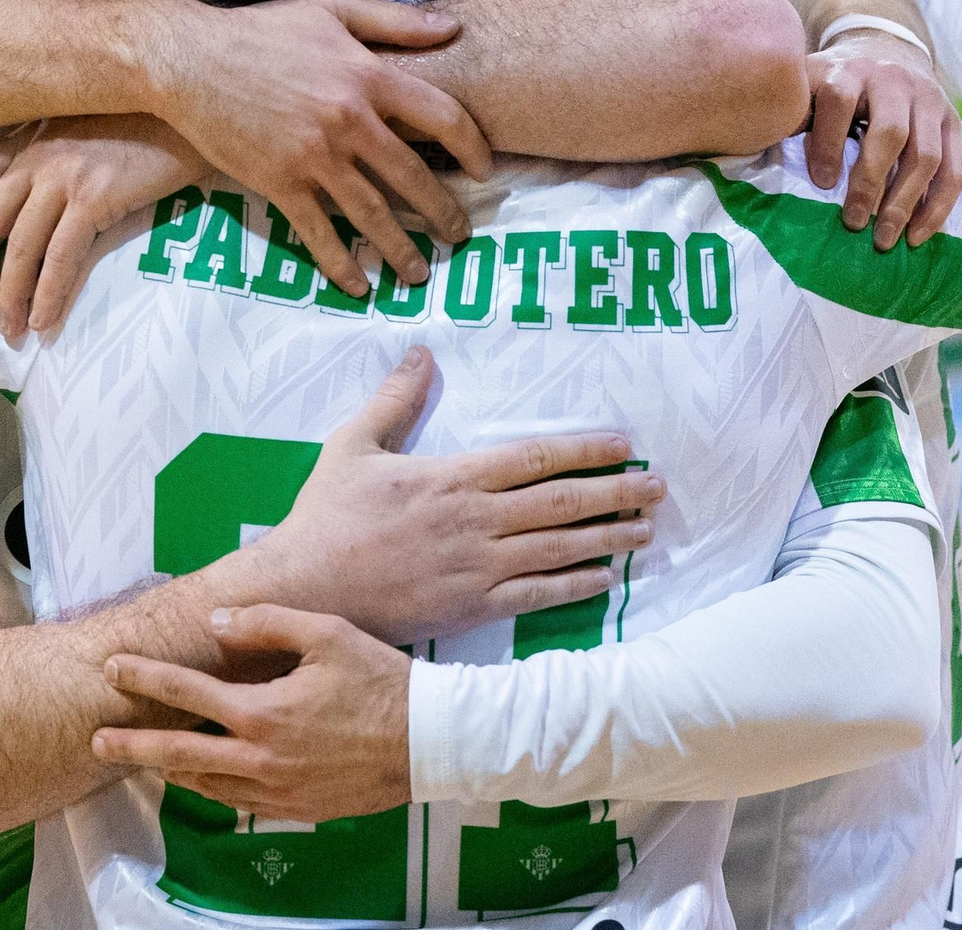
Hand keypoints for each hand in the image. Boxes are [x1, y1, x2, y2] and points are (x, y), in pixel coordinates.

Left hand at [0, 117, 209, 335]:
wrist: (191, 111)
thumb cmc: (145, 127)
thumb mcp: (86, 138)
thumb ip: (54, 169)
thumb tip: (30, 233)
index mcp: (30, 136)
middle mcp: (37, 153)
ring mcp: (64, 173)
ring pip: (20, 246)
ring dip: (10, 298)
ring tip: (9, 331)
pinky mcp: (95, 194)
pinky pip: (61, 256)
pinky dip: (48, 295)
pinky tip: (45, 321)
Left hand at [95, 607, 409, 821]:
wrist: (427, 741)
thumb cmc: (378, 680)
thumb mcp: (325, 633)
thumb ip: (265, 624)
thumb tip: (216, 625)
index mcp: (262, 712)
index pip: (187, 693)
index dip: (145, 678)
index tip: (112, 669)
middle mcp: (260, 757)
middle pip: (180, 753)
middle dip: (133, 746)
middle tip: (96, 743)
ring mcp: (277, 790)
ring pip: (207, 784)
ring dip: (171, 771)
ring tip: (144, 760)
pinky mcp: (296, 809)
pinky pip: (241, 802)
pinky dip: (215, 789)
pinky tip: (208, 781)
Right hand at [148, 0, 493, 296]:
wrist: (191, 60)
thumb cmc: (261, 30)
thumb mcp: (331, 9)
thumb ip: (395, 22)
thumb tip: (454, 26)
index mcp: (367, 77)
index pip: (441, 117)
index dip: (471, 145)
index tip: (483, 168)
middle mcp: (348, 122)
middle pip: (412, 177)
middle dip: (442, 212)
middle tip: (459, 235)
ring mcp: (314, 157)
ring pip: (372, 214)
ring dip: (400, 249)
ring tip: (419, 273)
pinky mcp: (280, 184)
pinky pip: (319, 233)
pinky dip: (341, 264)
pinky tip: (357, 284)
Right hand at [251, 347, 659, 641]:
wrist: (304, 589)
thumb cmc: (326, 515)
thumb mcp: (353, 443)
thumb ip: (395, 399)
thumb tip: (422, 352)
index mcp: (452, 477)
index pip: (533, 458)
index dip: (583, 450)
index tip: (622, 444)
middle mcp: (475, 521)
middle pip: (559, 503)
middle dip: (614, 491)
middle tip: (658, 485)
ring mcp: (477, 568)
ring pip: (558, 549)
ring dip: (607, 537)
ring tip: (647, 530)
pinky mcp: (470, 609)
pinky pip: (536, 597)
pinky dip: (576, 586)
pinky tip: (606, 578)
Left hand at [806, 35, 961, 248]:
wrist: (884, 51)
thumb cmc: (833, 82)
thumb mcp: (807, 84)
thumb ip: (790, 113)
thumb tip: (758, 153)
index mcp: (848, 69)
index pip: (839, 101)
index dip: (829, 144)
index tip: (821, 184)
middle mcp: (893, 80)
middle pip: (890, 132)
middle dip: (872, 183)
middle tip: (855, 224)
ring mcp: (929, 100)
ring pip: (926, 156)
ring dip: (907, 203)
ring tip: (885, 239)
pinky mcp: (953, 122)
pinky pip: (954, 170)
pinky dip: (938, 206)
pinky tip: (919, 234)